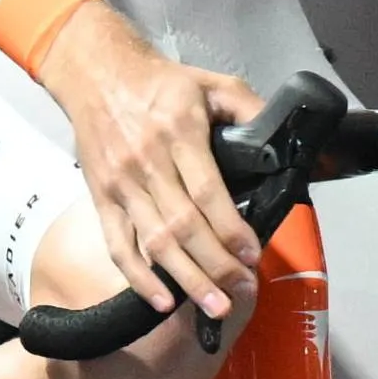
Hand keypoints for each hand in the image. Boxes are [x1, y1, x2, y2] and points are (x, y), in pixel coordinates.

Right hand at [30, 2, 265, 317]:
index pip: (207, 191)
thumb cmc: (157, 81)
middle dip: (216, 265)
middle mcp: (147, 160)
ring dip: (186, 278)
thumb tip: (282, 137)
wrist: (95, 72)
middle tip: (242, 290)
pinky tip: (161, 300)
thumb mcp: (211, 82)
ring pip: (154, 240)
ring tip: (213, 306)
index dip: (230, 228)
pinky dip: (138, 276)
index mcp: (178, 131)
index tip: (252, 253)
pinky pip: (118, 243)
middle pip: (183, 225)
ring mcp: (121, 182)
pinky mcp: (101, 196)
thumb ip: (249, 108)